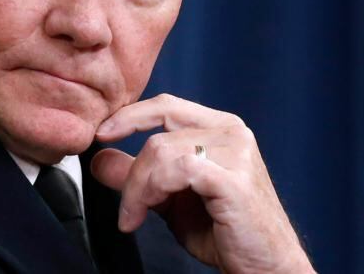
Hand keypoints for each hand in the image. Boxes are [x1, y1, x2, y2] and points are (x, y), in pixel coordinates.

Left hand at [91, 93, 313, 273]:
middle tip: (123, 203)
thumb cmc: (222, 232)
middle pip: (157, 130)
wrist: (264, 267)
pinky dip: (149, 192)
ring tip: (134, 217)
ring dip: (136, 189)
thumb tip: (100, 158)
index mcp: (219, 128)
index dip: (128, 116)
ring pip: (161, 151)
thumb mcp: (169, 198)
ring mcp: (237, 153)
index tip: (100, 135)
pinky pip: (176, 171)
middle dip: (131, 169)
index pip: (164, 105)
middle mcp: (232, 133)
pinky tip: (142, 216)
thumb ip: (139, 174)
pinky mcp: (234, 180)